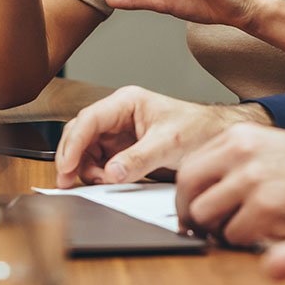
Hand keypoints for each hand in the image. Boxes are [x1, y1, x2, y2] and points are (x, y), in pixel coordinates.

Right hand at [53, 86, 270, 187]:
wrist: (217, 137)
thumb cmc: (199, 129)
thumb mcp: (170, 143)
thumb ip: (140, 158)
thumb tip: (111, 173)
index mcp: (127, 102)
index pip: (89, 120)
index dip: (74, 143)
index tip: (66, 166)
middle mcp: (118, 116)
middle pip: (80, 134)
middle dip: (72, 158)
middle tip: (68, 182)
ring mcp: (118, 133)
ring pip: (85, 150)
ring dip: (85, 168)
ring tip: (102, 182)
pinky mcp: (122, 150)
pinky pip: (98, 162)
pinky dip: (97, 174)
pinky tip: (107, 182)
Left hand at [175, 126, 284, 245]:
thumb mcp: (272, 149)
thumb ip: (237, 165)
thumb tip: (203, 195)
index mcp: (240, 136)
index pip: (188, 170)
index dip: (187, 198)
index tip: (192, 212)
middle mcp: (241, 153)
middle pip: (188, 194)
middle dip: (194, 218)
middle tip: (208, 231)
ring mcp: (252, 180)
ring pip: (206, 217)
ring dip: (220, 231)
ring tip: (245, 231)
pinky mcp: (267, 208)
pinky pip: (234, 236)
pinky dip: (245, 242)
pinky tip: (266, 235)